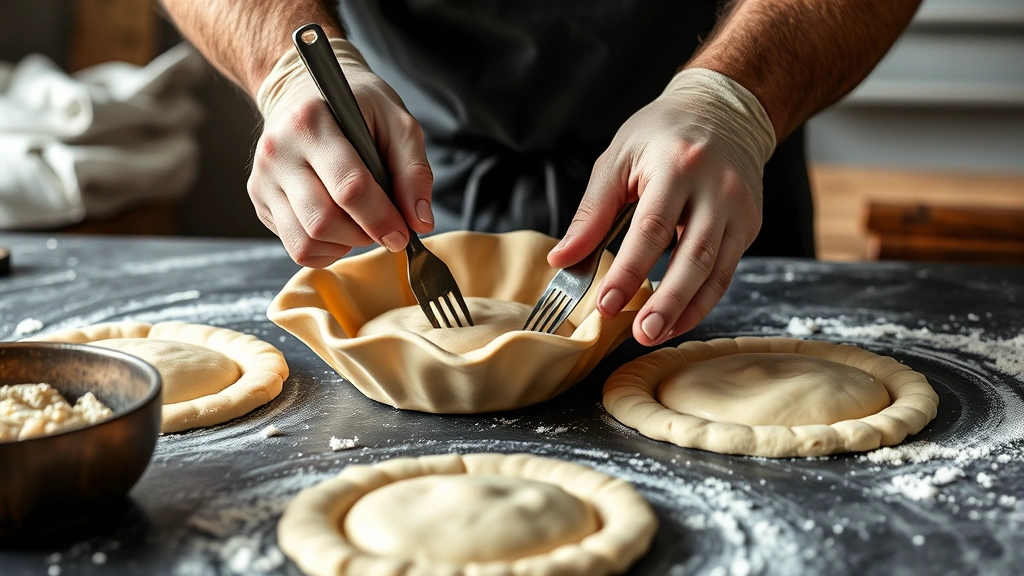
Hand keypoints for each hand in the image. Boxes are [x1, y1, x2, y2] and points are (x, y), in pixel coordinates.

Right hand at [249, 38, 433, 266]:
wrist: (304, 91)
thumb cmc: (357, 108)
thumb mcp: (397, 123)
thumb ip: (414, 171)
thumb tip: (419, 222)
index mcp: (310, 122)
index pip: (348, 188)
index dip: (382, 219)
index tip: (403, 233)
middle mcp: (277, 151)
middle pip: (322, 222)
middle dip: (363, 235)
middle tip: (383, 227)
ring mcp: (263, 178)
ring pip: (305, 243)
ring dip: (344, 245)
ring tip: (360, 224)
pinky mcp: (259, 200)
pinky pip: (296, 247)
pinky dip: (327, 248)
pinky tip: (340, 225)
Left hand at [548, 68, 775, 345]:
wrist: (725, 111)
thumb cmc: (662, 133)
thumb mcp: (618, 159)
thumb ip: (592, 213)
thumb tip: (562, 259)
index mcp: (677, 165)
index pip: (652, 228)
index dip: (629, 271)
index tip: (607, 304)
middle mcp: (716, 188)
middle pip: (693, 256)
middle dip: (666, 301)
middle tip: (640, 333)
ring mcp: (739, 209)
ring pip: (715, 271)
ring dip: (685, 310)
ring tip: (654, 334)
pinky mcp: (749, 225)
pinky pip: (725, 272)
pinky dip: (701, 301)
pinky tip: (677, 320)